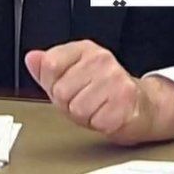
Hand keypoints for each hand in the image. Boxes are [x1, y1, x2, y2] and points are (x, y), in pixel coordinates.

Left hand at [24, 40, 173, 144]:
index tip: (66, 85)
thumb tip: (32, 58)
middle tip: (85, 101)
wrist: (142, 106)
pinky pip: (95, 121)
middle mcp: (101, 59)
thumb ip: (48, 70)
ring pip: (77, 108)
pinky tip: (108, 114)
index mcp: (85, 49)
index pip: (50, 64)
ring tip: (97, 107)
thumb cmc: (104, 92)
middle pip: (61, 91)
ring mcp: (114, 78)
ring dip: (85, 116)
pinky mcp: (125, 99)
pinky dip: (99, 124)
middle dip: (69, 104)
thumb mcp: (70, 78)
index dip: (52, 84)